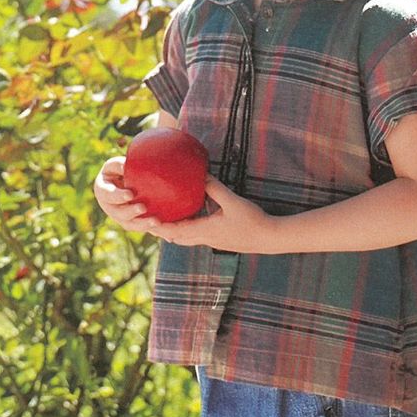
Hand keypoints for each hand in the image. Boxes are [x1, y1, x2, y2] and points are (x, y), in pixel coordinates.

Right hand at [92, 156, 154, 232]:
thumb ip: (119, 165)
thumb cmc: (119, 170)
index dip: (118, 196)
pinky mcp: (132, 222)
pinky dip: (151, 229)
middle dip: (131, 211)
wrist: (124, 182)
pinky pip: (141, 227)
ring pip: (130, 224)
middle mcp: (109, 207)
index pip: (108, 194)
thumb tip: (125, 165)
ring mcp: (120, 217)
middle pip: (119, 213)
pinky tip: (164, 230)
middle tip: (143, 207)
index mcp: (103, 191)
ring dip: (142, 224)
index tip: (130, 194)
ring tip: (156, 221)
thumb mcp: (115, 165)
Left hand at [143, 176, 276, 252]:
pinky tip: (192, 220)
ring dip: (174, 232)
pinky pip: (198, 237)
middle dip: (162, 231)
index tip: (146, 220)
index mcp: (206, 230)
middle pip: (177, 238)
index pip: (176, 231)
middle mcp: (206, 239)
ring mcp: (213, 242)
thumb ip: (214, 188)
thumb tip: (200, 174)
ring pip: (187, 239)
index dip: (160, 227)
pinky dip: (188, 231)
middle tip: (149, 220)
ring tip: (164, 221)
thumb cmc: (252, 220)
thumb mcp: (232, 201)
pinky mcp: (220, 241)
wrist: (270, 238)